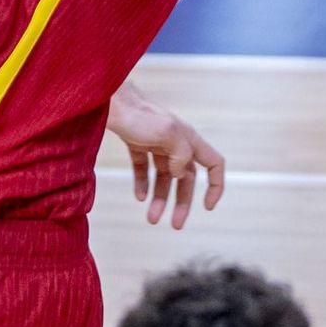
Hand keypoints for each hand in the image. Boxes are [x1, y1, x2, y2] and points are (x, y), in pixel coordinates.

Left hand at [106, 85, 225, 228]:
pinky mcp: (137, 144)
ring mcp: (156, 143)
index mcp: (188, 140)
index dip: (215, 186)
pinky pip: (144, 169)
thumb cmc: (139, 114)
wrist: (109, 101)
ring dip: (160, 198)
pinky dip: (143, 184)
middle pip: (186, 178)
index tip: (207, 207)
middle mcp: (176, 143)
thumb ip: (181, 155)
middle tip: (176, 225)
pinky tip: (139, 197)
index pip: (214, 164)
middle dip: (182, 202)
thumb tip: (181, 174)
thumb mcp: (167, 134)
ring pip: (164, 177)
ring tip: (152, 219)